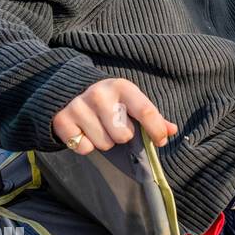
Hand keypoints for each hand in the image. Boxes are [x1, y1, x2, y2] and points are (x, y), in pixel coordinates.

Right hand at [52, 79, 177, 156]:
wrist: (69, 90)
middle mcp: (99, 94)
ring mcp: (79, 106)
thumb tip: (171, 130)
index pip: (146, 112)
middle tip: (115, 125)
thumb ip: (152, 116)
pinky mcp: (62, 120)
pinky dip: (86, 145)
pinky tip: (83, 131)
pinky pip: (84, 148)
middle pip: (124, 135)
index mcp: (122, 87)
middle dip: (122, 135)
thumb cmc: (110, 100)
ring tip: (99, 127)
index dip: (156, 131)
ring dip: (104, 141)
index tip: (160, 140)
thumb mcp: (130, 101)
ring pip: (104, 144)